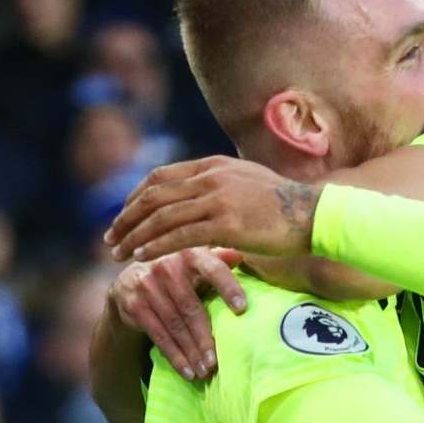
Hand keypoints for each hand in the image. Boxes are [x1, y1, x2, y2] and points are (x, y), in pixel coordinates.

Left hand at [106, 156, 318, 264]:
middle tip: (110, 238)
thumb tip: (203, 200)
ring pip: (162, 217)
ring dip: (135, 235)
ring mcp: (217, 200)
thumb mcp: (246, 183)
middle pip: (153, 196)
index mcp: (211, 166)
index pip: (160, 178)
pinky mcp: (226, 224)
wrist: (313, 214)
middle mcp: (210, 178)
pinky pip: (180, 235)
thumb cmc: (284, 206)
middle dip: (126, 218)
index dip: (135, 198)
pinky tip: (143, 256)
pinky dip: (157, 246)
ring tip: (119, 253)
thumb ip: (220, 186)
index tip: (123, 216)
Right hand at [110, 247, 249, 382]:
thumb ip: (217, 261)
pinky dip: (175, 356)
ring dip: (191, 352)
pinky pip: (159, 334)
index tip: (242, 309)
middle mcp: (166, 265)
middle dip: (205, 338)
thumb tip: (240, 255)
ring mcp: (147, 284)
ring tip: (205, 371)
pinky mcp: (134, 303)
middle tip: (217, 362)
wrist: (129, 281)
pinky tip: (187, 372)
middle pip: (191, 308)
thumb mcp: (196, 264)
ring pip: (175, 325)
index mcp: (190, 253)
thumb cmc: (177, 275)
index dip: (228, 287)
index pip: (212, 268)